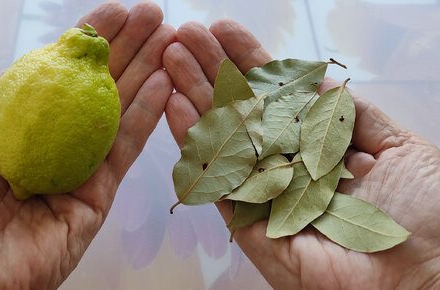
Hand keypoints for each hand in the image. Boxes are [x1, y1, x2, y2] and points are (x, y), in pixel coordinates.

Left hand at [0, 2, 173, 288]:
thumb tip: (30, 63)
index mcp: (14, 131)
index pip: (57, 77)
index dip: (86, 43)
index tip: (114, 12)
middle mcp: (49, 149)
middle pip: (93, 92)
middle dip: (125, 50)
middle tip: (153, 16)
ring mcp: (75, 175)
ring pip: (116, 117)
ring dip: (145, 75)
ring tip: (168, 39)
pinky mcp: (94, 202)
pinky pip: (124, 153)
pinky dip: (146, 116)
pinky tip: (163, 81)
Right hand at [163, 20, 439, 288]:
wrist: (429, 278)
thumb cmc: (428, 214)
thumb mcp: (396, 145)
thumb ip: (350, 113)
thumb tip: (316, 78)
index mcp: (320, 146)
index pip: (277, 96)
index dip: (249, 61)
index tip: (222, 30)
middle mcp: (289, 167)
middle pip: (243, 113)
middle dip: (212, 71)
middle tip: (182, 36)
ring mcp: (267, 195)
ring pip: (223, 141)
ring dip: (194, 97)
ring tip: (169, 57)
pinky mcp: (251, 228)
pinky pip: (218, 182)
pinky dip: (195, 144)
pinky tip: (175, 105)